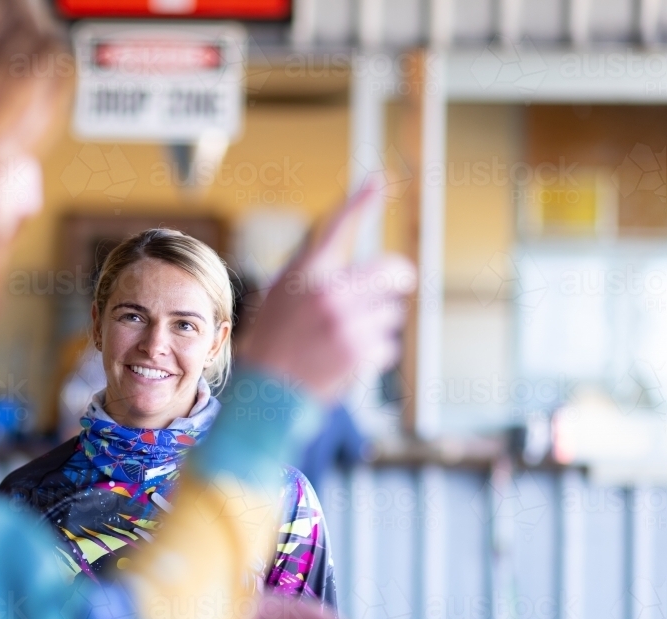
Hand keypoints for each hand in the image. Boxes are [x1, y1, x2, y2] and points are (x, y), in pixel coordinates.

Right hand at [241, 183, 414, 401]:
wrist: (267, 391)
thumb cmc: (275, 338)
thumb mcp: (283, 292)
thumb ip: (314, 265)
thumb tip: (338, 236)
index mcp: (308, 274)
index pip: (340, 227)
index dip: (362, 200)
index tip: (380, 179)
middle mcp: (330, 294)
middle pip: (393, 271)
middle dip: (398, 278)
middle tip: (396, 283)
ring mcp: (349, 324)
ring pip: (393, 313)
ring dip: (378, 323)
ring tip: (344, 337)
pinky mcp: (362, 353)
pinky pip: (389, 345)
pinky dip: (374, 352)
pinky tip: (346, 358)